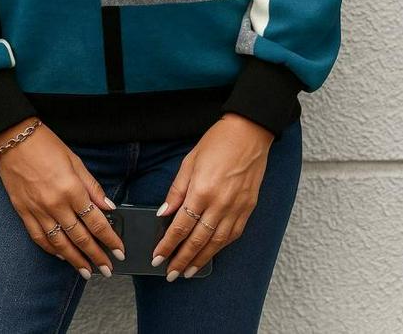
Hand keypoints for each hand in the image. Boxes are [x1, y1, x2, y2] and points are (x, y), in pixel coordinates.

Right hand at [0, 119, 125, 278]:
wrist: (14, 138)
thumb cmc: (46, 145)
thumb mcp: (75, 161)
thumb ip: (92, 186)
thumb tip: (109, 206)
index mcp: (71, 189)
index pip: (95, 221)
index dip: (109, 238)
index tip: (119, 250)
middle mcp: (55, 204)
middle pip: (80, 237)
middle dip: (96, 255)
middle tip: (108, 269)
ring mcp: (38, 210)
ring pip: (60, 243)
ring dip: (75, 260)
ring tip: (87, 271)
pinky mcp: (23, 212)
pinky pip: (38, 237)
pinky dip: (51, 249)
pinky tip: (61, 256)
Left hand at [151, 113, 274, 279]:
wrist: (249, 133)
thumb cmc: (218, 142)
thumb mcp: (189, 161)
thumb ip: (176, 190)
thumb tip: (163, 212)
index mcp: (202, 191)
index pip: (180, 227)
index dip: (168, 245)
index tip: (158, 258)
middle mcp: (220, 204)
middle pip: (197, 240)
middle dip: (182, 259)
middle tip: (170, 273)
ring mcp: (236, 208)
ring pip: (216, 243)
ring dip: (201, 259)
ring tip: (188, 271)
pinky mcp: (248, 208)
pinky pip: (233, 234)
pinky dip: (220, 247)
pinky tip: (211, 253)